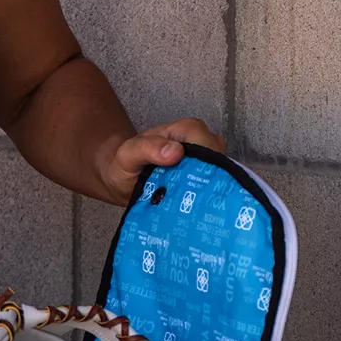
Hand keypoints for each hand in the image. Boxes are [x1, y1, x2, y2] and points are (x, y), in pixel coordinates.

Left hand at [96, 117, 224, 203]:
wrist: (121, 179)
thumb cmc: (125, 162)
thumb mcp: (128, 153)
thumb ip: (147, 148)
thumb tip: (175, 151)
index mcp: (185, 131)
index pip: (207, 142)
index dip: (204, 161)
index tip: (192, 181)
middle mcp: (199, 144)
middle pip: (219, 161)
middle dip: (209, 180)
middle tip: (191, 199)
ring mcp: (203, 163)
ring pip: (220, 176)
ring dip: (208, 191)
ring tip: (192, 206)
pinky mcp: (203, 180)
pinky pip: (213, 188)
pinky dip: (206, 199)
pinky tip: (196, 209)